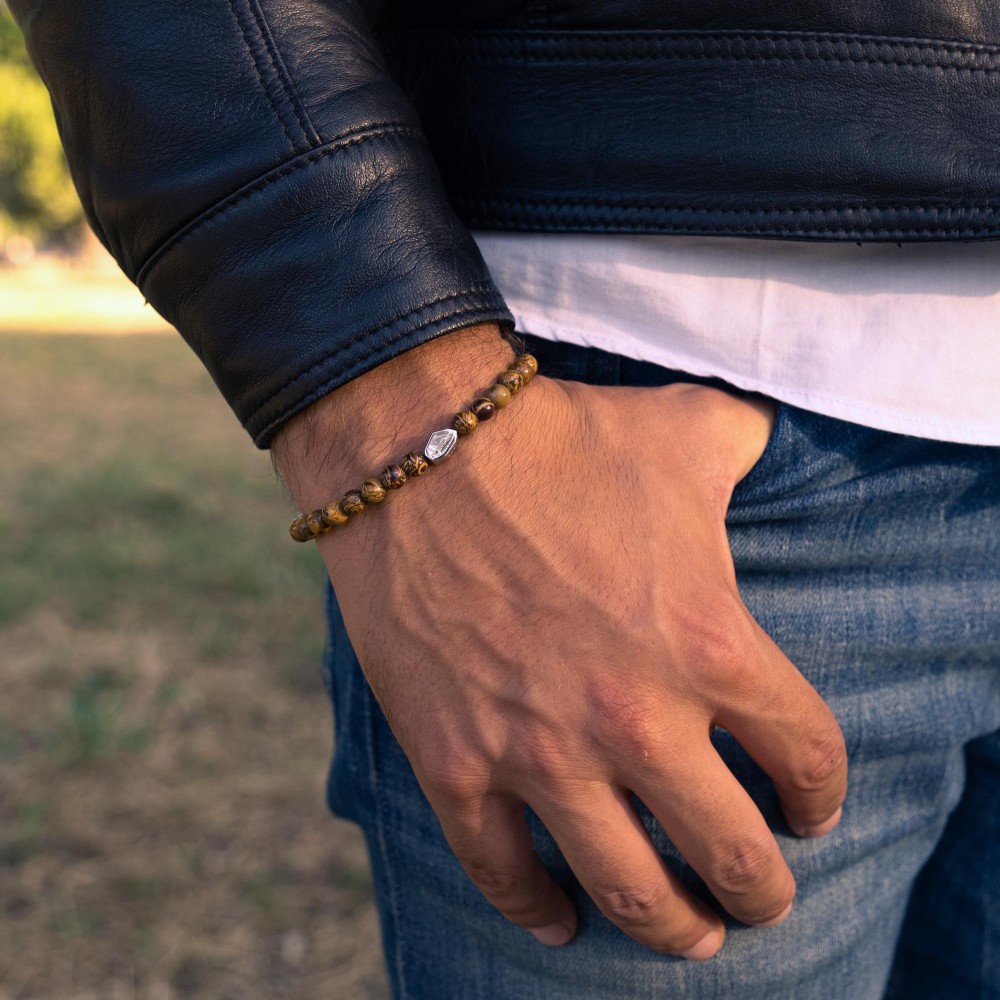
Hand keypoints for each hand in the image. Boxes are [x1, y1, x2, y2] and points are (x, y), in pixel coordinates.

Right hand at [273, 326, 846, 959]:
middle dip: (760, 892)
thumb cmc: (561, 438)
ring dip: (670, 932)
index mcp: (710, 645)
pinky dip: (534, 909)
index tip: (811, 811)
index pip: (804, 755)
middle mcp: (636, 718)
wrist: (421, 450)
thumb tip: (772, 433)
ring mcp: (540, 750)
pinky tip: (558, 923)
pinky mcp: (455, 761)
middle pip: (729, 854)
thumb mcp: (685, 427)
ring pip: (627, 889)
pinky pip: (500, 868)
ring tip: (690, 939)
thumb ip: (750, 441)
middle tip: (763, 900)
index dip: (821, 795)